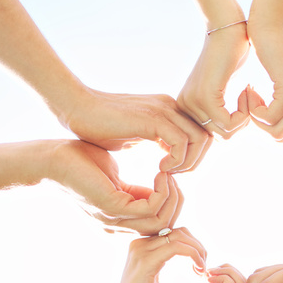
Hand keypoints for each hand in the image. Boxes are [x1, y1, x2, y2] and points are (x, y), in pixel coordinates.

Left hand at [47, 140, 183, 234]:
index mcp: (118, 222)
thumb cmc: (81, 163)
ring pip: (161, 223)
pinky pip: (150, 209)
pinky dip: (162, 192)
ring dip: (172, 197)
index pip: (158, 226)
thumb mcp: (118, 179)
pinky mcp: (111, 208)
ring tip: (167, 174)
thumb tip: (159, 187)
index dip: (172, 204)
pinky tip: (159, 174)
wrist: (50, 160)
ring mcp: (114, 220)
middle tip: (175, 176)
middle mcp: (117, 227)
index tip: (171, 178)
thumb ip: (137, 189)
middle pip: (164, 228)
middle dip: (177, 202)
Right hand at [56, 88, 211, 172]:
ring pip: (200, 139)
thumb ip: (155, 141)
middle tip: (174, 176)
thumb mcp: (136, 136)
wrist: (75, 107)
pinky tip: (159, 168)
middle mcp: (171, 106)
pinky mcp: (153, 118)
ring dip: (187, 163)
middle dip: (195, 162)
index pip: (201, 133)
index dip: (193, 157)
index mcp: (168, 110)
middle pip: (207, 136)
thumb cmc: (98, 126)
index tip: (173, 172)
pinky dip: (176, 160)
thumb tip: (168, 159)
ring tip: (166, 174)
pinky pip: (181, 142)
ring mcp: (164, 109)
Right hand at [101, 229, 207, 282]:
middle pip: (181, 232)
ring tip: (203, 270)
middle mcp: (139, 243)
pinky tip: (199, 271)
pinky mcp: (145, 263)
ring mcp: (141, 251)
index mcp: (142, 245)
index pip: (176, 232)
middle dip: (198, 247)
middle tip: (205, 267)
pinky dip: (193, 256)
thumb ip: (162, 260)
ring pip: (181, 237)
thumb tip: (181, 250)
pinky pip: (177, 248)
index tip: (201, 265)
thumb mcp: (154, 277)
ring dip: (198, 252)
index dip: (194, 246)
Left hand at [176, 24, 250, 138]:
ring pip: (226, 133)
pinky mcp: (206, 97)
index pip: (215, 135)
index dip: (237, 124)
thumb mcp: (222, 88)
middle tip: (249, 99)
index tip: (246, 102)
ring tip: (248, 95)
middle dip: (242, 124)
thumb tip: (228, 132)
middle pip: (221, 137)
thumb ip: (220, 110)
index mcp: (187, 107)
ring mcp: (193, 102)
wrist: (227, 26)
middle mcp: (185, 107)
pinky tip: (246, 91)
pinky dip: (244, 114)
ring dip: (245, 118)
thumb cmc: (231, 53)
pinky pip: (229, 124)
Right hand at [246, 20, 282, 140]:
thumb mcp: (281, 79)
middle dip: (260, 125)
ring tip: (249, 97)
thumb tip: (276, 128)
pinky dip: (254, 111)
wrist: (269, 20)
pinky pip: (270, 117)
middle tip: (249, 104)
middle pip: (282, 135)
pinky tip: (249, 91)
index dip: (267, 126)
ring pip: (276, 130)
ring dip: (255, 118)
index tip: (254, 108)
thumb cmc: (268, 46)